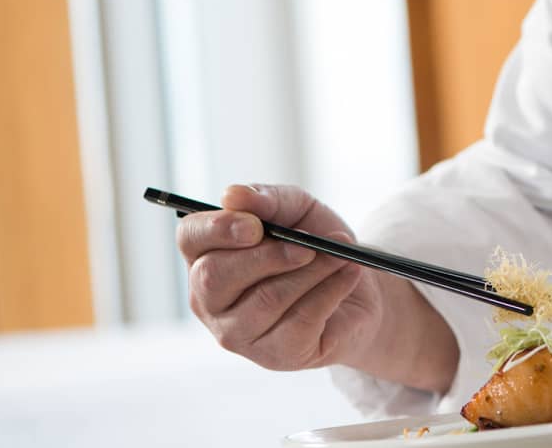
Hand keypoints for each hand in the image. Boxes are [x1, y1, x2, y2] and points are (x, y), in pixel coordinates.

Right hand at [178, 184, 382, 371]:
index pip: (190, 238)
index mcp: (207, 256)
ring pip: (265, 300)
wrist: (360, 289)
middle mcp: (210, 299)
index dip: (217, 229)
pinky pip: (299, 322)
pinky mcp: (274, 356)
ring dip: (313, 272)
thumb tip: (233, 195)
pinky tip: (349, 276)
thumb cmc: (317, 245)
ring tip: (341, 257)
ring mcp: (237, 333)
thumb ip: (268, 199)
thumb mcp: (299, 210)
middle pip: (215, 276)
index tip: (254, 226)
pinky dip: (331, 291)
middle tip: (310, 246)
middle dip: (269, 256)